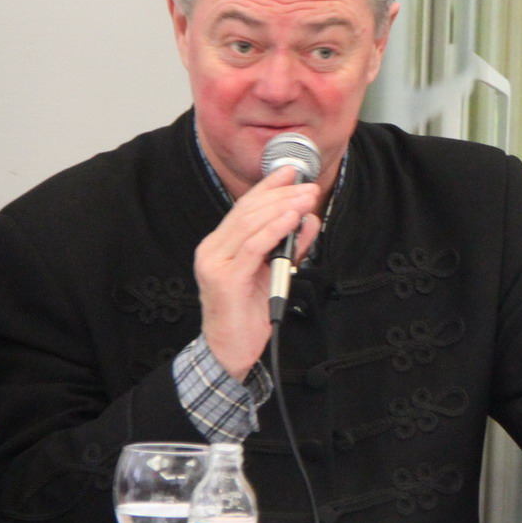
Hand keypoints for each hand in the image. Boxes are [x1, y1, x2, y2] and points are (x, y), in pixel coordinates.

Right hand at [194, 165, 321, 379]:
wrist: (231, 351)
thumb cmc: (249, 314)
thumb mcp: (275, 272)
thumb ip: (290, 245)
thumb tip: (308, 219)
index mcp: (220, 245)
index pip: (245, 207)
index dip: (268, 186)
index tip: (290, 171)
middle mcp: (212, 249)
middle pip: (248, 211)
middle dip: (281, 194)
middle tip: (308, 185)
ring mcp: (215, 263)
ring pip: (251, 224)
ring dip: (283, 207)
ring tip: (307, 197)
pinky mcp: (225, 279)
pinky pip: (252, 248)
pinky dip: (274, 230)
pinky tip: (291, 219)